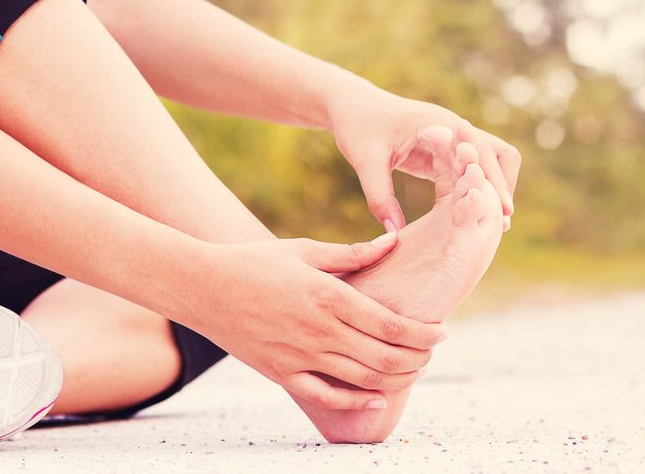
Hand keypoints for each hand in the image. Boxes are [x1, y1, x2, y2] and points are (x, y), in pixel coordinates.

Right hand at [178, 234, 447, 409]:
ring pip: (364, 380)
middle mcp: (320, 332)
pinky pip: (327, 397)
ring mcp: (301, 357)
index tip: (442, 331)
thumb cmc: (253, 263)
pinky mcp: (283, 374)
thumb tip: (391, 241)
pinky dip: (357, 403)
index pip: (393, 326)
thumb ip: (351, 253)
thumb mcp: (303, 250)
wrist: (202, 287)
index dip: (425, 334)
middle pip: (387, 358)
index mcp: (329, 297)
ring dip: (397, 378)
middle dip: (420, 359)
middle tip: (432, 351)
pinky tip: (376, 399)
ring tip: (412, 369)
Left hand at [326, 79, 520, 230]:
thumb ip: (379, 196)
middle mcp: (452, 126)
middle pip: (498, 153)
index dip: (493, 182)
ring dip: (492, 185)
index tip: (501, 213)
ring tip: (493, 222)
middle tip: (501, 224)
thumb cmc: (356, 127)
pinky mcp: (442, 148)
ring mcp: (450, 136)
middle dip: (502, 186)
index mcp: (438, 124)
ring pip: (489, 158)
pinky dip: (476, 186)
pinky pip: (470, 166)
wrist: (350, 105)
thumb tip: (394, 233)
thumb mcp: (365, 162)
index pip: (481, 151)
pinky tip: (471, 212)